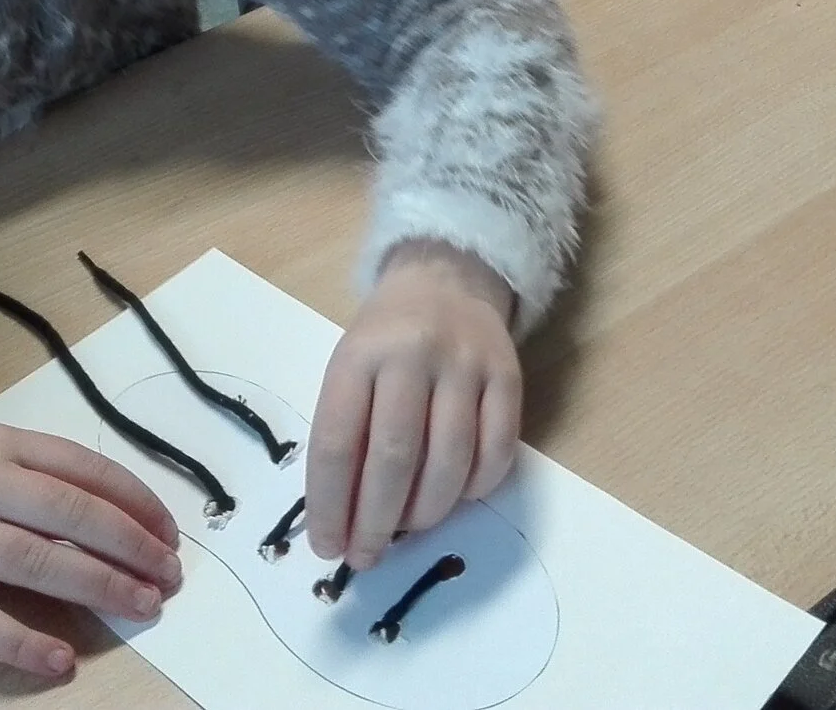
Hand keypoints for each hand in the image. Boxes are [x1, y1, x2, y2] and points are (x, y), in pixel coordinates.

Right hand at [0, 419, 183, 677]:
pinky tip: (59, 660)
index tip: (169, 531)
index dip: (136, 501)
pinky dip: (21, 641)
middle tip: (170, 575)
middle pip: (73, 514)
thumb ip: (26, 471)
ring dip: (98, 585)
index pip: (86, 469)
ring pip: (37, 561)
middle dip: (132, 546)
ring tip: (142, 606)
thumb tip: (98, 509)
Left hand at [306, 240, 520, 571]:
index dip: (329, 505)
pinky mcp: (509, 376)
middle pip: (394, 457)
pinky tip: (455, 497)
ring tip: (407, 529)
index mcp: (359, 354)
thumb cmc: (385, 340)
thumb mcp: (349, 370)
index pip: (336, 441)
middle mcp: (413, 354)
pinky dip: (475, 489)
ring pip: (450, 461)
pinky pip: (497, 452)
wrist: (445, 279)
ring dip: (425, 513)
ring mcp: (467, 363)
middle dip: (375, 522)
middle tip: (366, 556)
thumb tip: (343, 522)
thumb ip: (345, 435)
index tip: (327, 547)